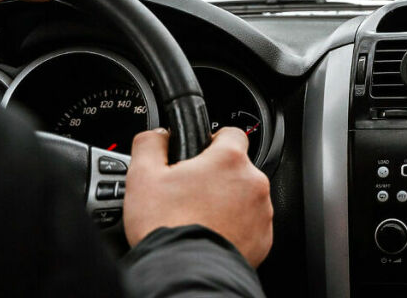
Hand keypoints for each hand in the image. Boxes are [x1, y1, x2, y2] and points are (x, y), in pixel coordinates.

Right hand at [124, 127, 274, 267]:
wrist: (184, 272)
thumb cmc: (166, 226)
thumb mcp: (142, 176)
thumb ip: (150, 144)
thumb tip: (158, 136)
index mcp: (229, 160)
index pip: (231, 134)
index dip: (213, 141)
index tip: (201, 155)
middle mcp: (253, 182)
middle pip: (237, 169)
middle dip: (217, 178)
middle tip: (191, 194)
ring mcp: (262, 212)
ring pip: (245, 197)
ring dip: (228, 203)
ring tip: (200, 218)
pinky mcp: (264, 238)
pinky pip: (251, 225)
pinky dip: (236, 228)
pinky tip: (212, 234)